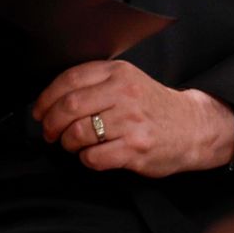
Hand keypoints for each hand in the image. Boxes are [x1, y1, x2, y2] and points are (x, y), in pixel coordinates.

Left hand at [31, 61, 233, 177]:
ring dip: (67, 143)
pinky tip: (92, 155)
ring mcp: (131, 122)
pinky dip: (86, 159)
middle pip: (69, 107)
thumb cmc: (153, 107)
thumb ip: (95, 83)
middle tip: (49, 132)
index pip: (70, 79)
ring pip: (78, 133)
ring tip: (72, 144)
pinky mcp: (136, 148)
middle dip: (51, 123)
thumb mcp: (128, 82)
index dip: (46, 97)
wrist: (194, 127)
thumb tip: (50, 99)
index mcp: (119, 73)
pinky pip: (94, 157)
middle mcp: (125, 94)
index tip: (39, 111)